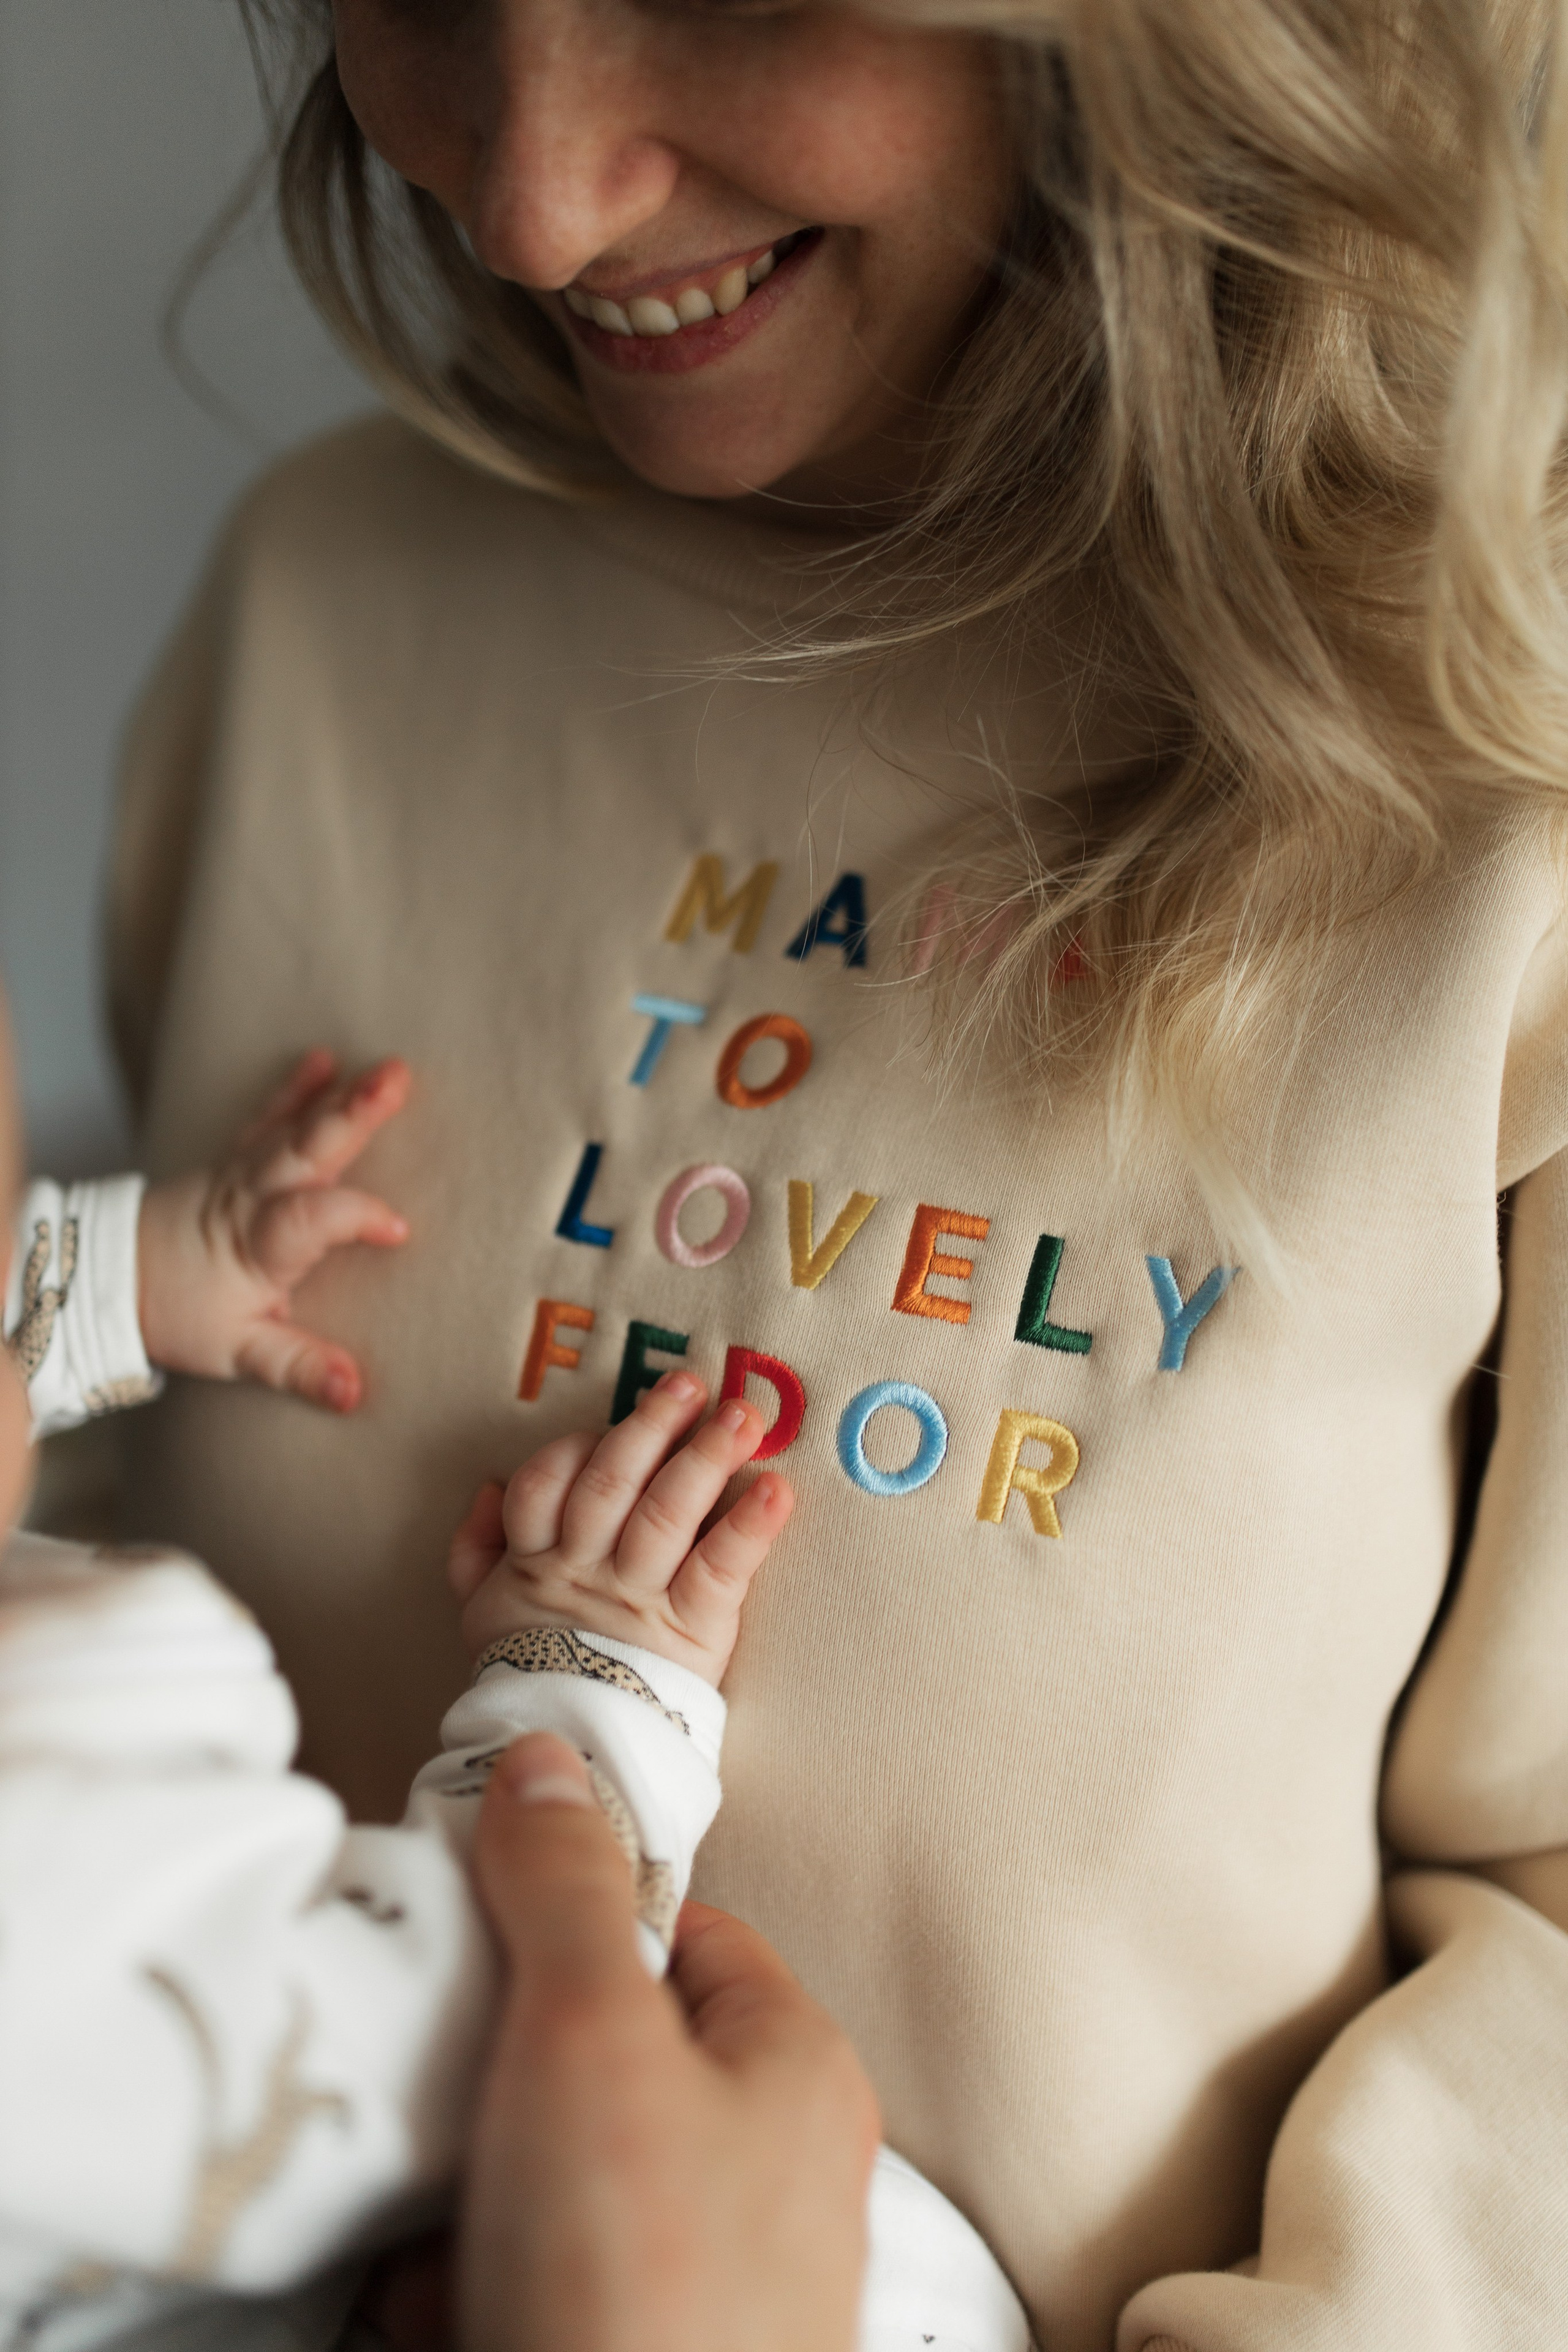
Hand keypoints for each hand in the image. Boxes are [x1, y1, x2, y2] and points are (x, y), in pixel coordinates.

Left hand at [136, 1049, 410, 1411]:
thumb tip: (353, 1390)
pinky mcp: (236, 1158)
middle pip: (305, 1151)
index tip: (398, 1229)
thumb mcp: (239, 1353)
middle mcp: (252, 1197)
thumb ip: (298, 1367)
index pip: (313, 1219)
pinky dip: (295, 1088)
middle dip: (350, 1116)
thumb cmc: (180, 1313)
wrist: (115, 1276)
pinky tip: (324, 1060)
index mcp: (259, 1245)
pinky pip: (269, 1116)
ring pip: (295, 1128)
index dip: (357, 1218)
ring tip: (387, 1070)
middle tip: (394, 1082)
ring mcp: (243, 1171)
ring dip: (341, 1096)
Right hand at [448, 1373, 793, 1685]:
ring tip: (742, 1417)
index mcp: (538, 1560)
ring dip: (705, 1457)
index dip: (576, 1447)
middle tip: (689, 1384)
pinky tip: (777, 1492)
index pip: (546, 1484)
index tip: (607, 1422)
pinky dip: (750, 1529)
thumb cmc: (534, 1668)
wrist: (571, 1752)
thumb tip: (490, 1485)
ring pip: (666, 1514)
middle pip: (613, 1485)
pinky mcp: (695, 1629)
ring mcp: (642, 1597)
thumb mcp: (482, 1611)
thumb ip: (476, 1547)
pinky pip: (721, 1570)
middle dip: (651, 1427)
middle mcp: (589, 1570)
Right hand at [461, 1734, 877, 2351]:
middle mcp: (770, 2174)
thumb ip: (564, 1886)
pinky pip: (533, 2279)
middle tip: (457, 2120)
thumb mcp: (587, 2034)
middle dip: (496, 2090)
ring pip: (547, 2175)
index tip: (484, 1934)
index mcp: (793, 2071)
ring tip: (457, 2252)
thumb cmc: (640, 2284)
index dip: (574, 1919)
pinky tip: (458, 2321)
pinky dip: (474, 2292)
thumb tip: (547, 1757)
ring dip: (470, 2203)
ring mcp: (709, 2279)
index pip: (678, 1932)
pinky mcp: (636, 2345)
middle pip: (599, 2056)